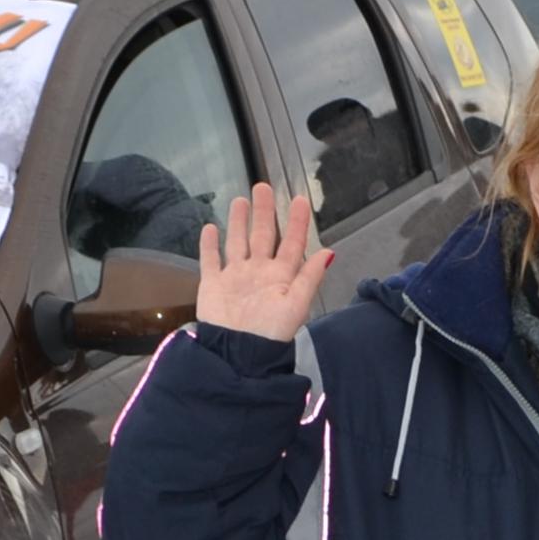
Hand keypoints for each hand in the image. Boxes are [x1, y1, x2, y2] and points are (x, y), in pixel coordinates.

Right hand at [193, 183, 329, 340]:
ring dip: (239, 222)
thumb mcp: (296, 304)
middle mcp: (259, 272)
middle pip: (262, 236)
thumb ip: (309, 277)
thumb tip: (328, 252)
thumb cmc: (270, 330)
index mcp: (281, 276)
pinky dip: (209, 245)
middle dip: (264, 212)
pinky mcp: (213, 284)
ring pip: (237, 243)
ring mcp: (235, 277)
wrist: (238, 353)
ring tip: (240, 200)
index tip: (299, 199)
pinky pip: (210, 260)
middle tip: (263, 186)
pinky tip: (210, 227)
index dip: (296, 222)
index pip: (291, 243)